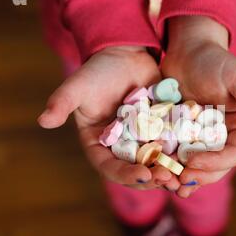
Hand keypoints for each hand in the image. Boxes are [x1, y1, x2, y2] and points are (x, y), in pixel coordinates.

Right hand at [38, 46, 180, 189]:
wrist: (125, 55)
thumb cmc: (98, 71)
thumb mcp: (79, 85)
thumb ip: (62, 102)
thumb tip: (42, 121)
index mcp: (98, 144)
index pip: (109, 166)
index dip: (125, 174)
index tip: (143, 176)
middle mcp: (120, 148)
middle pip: (135, 170)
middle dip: (151, 178)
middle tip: (168, 180)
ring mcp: (141, 141)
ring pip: (155, 163)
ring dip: (168, 172)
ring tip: (182, 176)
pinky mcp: (160, 132)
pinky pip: (170, 148)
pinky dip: (180, 155)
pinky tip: (193, 158)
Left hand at [161, 17, 235, 197]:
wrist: (188, 51)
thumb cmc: (216, 61)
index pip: (234, 153)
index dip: (217, 163)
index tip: (194, 162)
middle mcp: (222, 137)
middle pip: (215, 166)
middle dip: (199, 176)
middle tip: (181, 181)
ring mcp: (200, 138)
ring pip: (195, 165)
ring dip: (183, 177)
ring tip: (169, 184)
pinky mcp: (180, 135)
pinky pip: (176, 154)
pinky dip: (169, 164)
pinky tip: (157, 170)